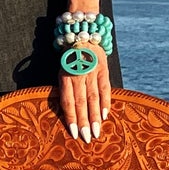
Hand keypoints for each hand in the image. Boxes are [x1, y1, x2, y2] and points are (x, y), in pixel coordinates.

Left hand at [58, 0, 110, 143]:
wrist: (82, 30)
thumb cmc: (68, 54)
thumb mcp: (61, 67)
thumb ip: (64, 85)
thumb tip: (65, 109)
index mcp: (65, 74)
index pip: (68, 101)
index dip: (71, 118)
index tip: (74, 133)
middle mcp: (78, 74)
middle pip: (81, 102)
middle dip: (84, 123)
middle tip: (87, 139)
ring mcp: (92, 71)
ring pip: (94, 98)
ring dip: (95, 117)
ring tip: (97, 133)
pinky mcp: (103, 68)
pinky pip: (105, 88)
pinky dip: (106, 102)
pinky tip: (106, 115)